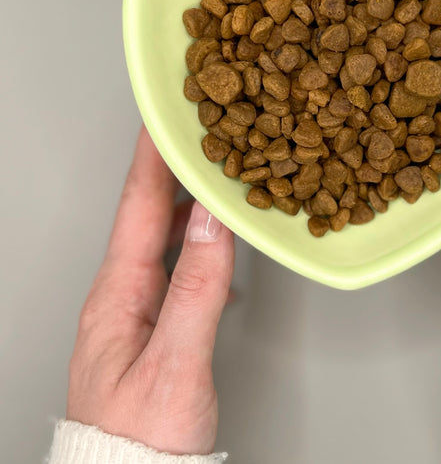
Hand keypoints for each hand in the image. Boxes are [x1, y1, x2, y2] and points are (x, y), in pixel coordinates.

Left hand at [67, 127, 234, 454]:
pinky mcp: (153, 320)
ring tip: (212, 171)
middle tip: (198, 130)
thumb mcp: (176, 361)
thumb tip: (218, 221)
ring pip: (163, 235)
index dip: (152, 156)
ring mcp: (135, 306)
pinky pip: (176, 261)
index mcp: (117, 293)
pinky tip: (218, 237)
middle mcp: (121, 292)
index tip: (164, 114)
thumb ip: (198, 288)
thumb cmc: (144, 437)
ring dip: (186, 198)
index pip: (138, 206)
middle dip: (170, 165)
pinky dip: (198, 236)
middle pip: (147, 211)